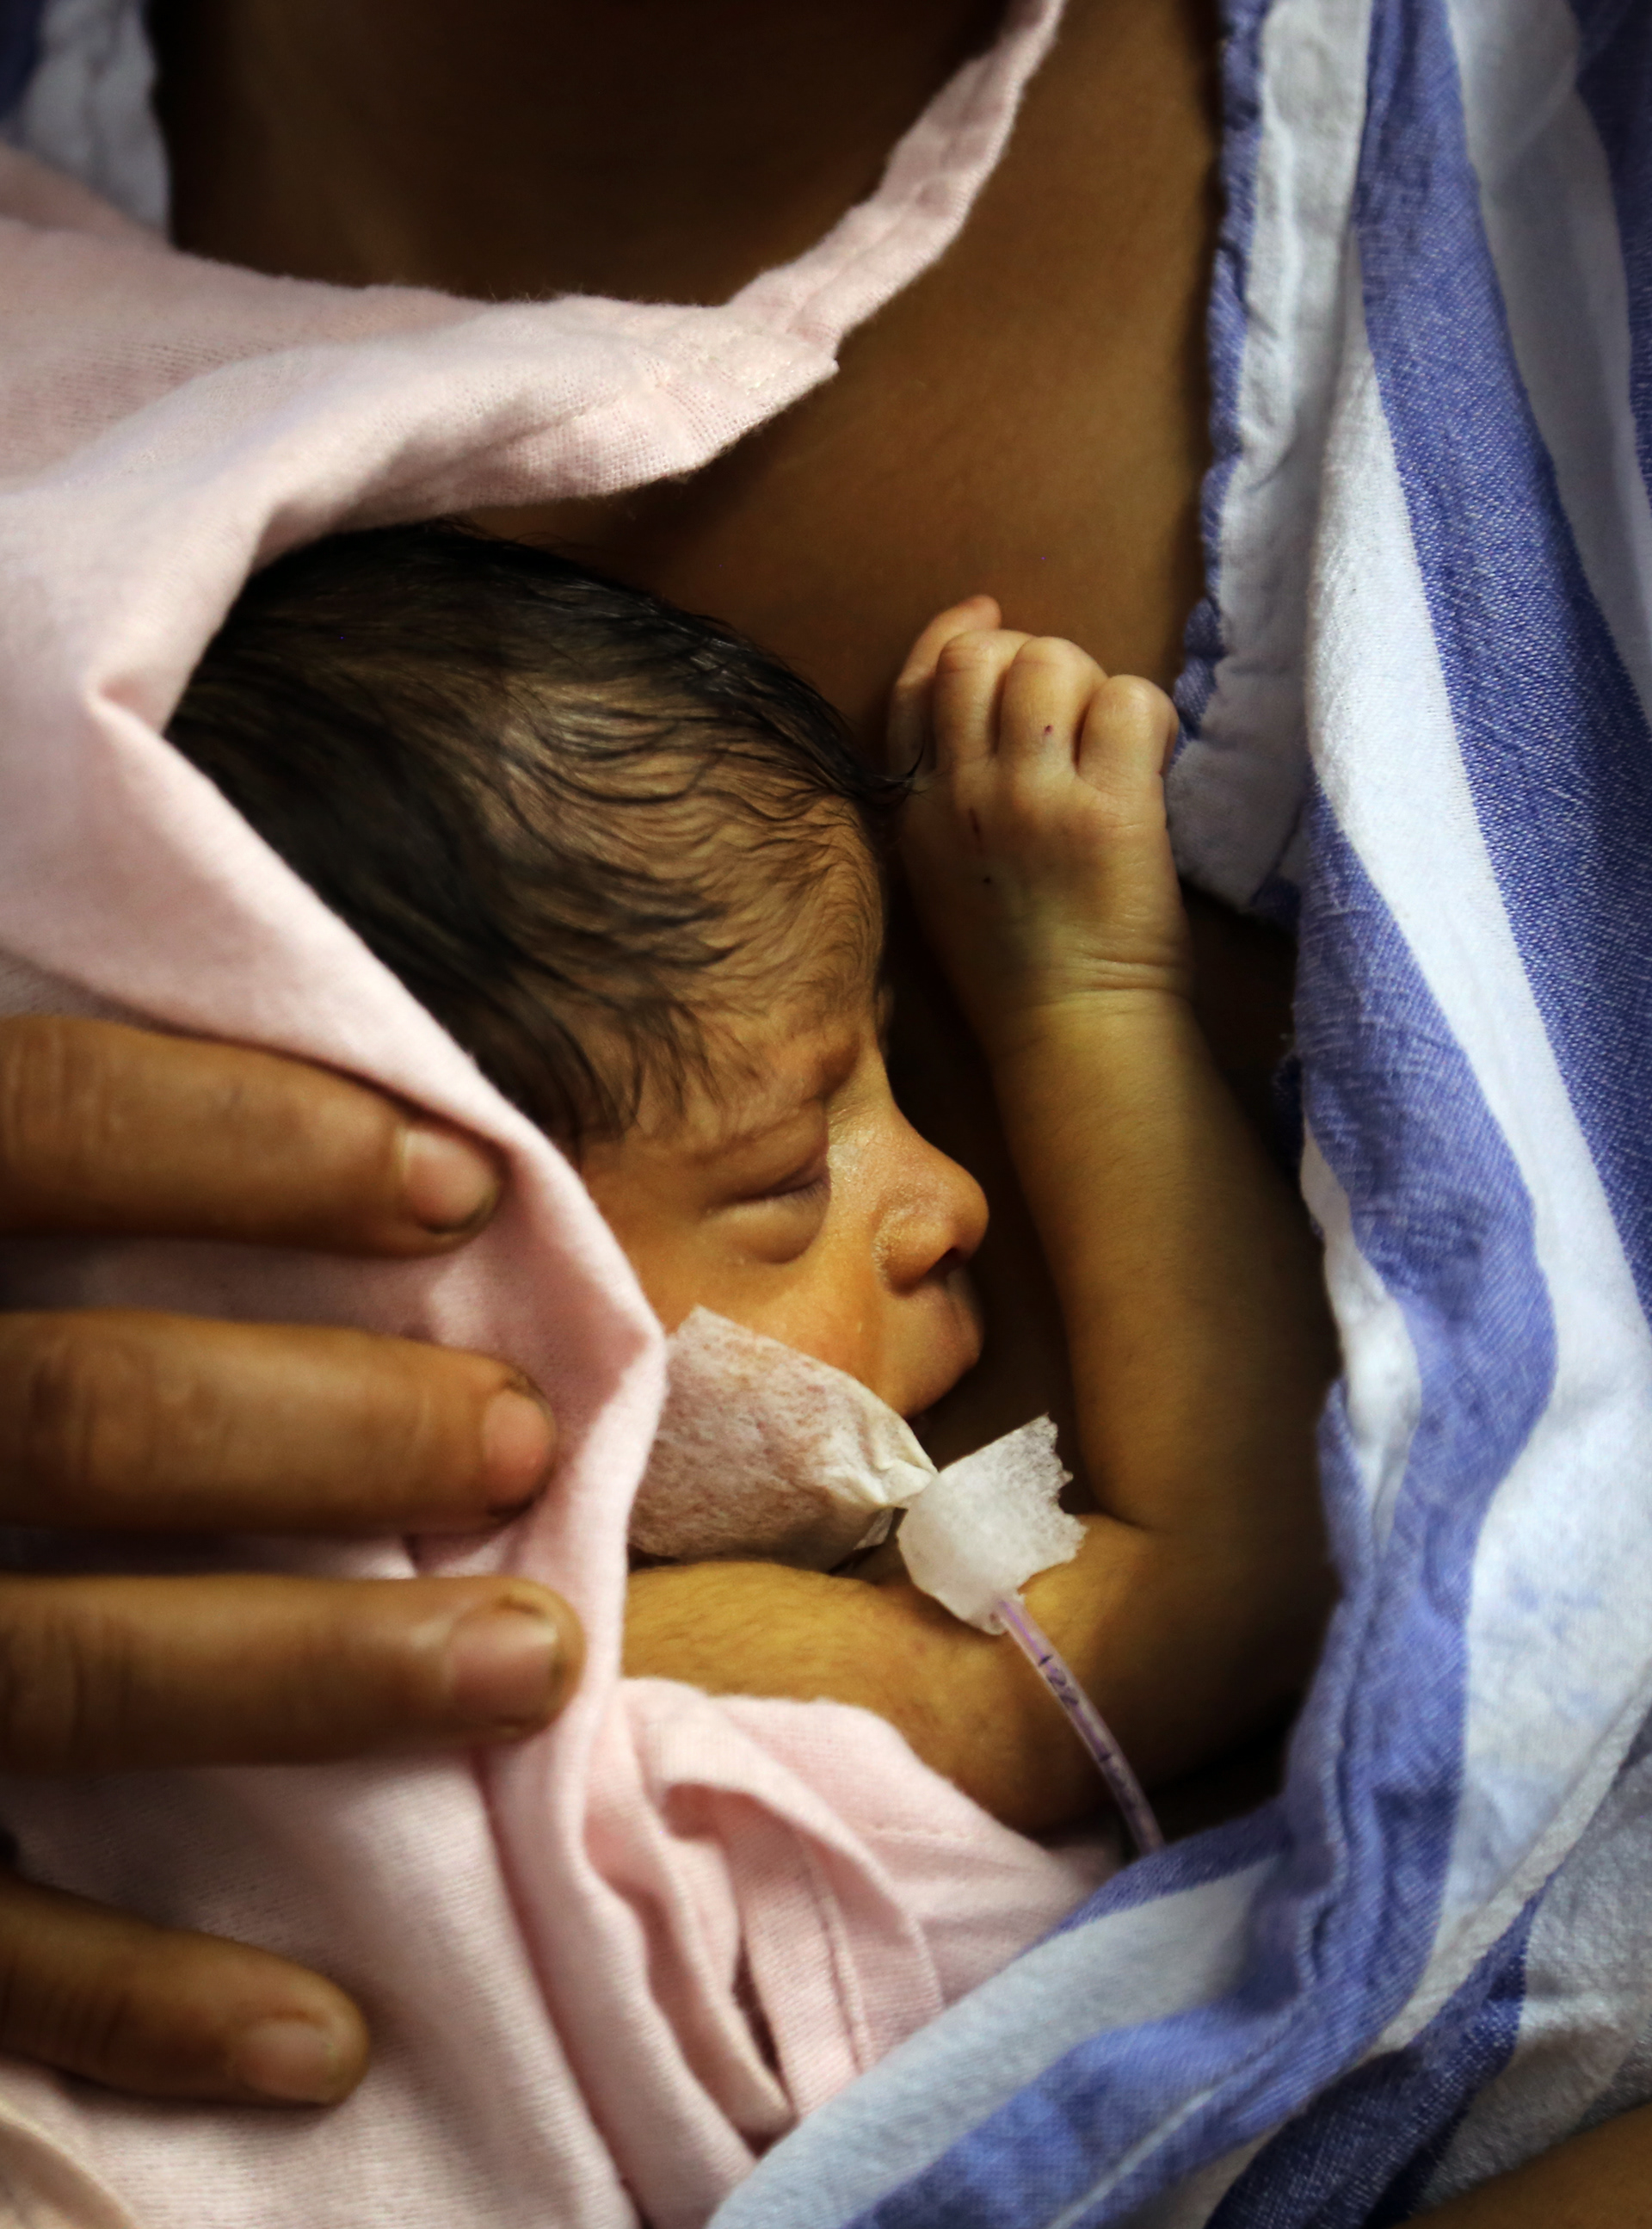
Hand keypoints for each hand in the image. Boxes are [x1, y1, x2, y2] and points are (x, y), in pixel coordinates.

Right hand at [0, 1017, 581, 2105]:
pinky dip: (144, 2000)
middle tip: (520, 1438)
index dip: (259, 1143)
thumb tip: (357, 1131)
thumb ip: (52, 1156)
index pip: (40, 1125)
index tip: (466, 1187)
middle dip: (334, 1425)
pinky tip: (329, 2032)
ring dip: (317, 1673)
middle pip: (78, 1414)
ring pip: (56, 1668)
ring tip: (534, 1662)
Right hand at [890, 597, 1187, 1057]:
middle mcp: (961, 795)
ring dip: (1095, 684)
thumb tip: (981, 695)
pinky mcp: (1106, 812)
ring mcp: (1031, 801)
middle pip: (985, 657)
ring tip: (1118, 741)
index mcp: (913, 810)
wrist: (1071, 1036)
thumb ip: (947, 792)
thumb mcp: (943, 875)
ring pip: (1055, 664)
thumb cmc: (1018, 968)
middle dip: (1037, 660)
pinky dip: (1150, 713)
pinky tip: (1155, 759)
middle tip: (1077, 712)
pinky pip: (1129, 700)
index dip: (956, 634)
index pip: (917, 682)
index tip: (994, 619)